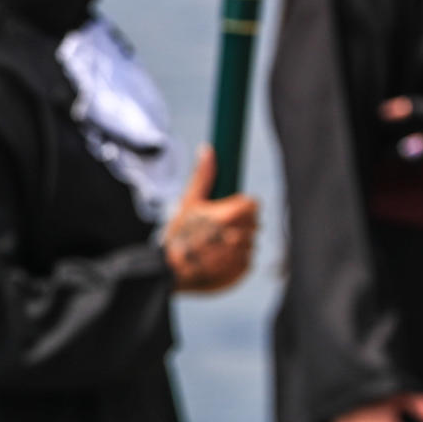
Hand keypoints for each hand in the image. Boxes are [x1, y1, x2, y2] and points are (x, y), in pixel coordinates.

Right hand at [163, 146, 258, 292]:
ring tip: (213, 247)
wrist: (168, 272)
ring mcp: (242, 254)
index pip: (253, 204)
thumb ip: (204, 176)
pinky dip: (235, 261)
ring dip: (237, 243)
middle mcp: (240, 235)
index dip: (240, 207)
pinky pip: (246, 261)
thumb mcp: (188, 202)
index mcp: (230, 215)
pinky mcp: (242, 271)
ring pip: (250, 243)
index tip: (226, 212)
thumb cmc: (178, 235)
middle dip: (239, 225)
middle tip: (215, 230)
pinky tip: (216, 260)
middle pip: (253, 223)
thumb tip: (208, 149)